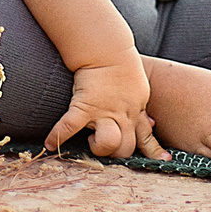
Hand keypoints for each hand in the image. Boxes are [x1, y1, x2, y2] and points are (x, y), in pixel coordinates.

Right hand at [43, 59, 167, 159]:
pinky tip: (49, 144)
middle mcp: (122, 116)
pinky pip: (70, 126)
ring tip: (90, 141)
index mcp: (135, 112)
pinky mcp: (84, 105)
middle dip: (116, 153)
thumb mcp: (141, 90)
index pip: (146, 139)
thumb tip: (151, 124)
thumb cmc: (125, 67)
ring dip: (98, 147)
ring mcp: (103, 112)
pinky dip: (58, 136)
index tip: (161, 161)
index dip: (153, 153)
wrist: (108, 50)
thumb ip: (142, 109)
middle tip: (106, 144)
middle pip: (125, 148)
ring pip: (107, 144)